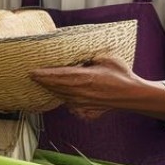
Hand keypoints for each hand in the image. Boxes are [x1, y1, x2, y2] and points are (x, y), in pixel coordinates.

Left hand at [30, 56, 164, 122]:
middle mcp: (81, 92)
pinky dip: (61, 97)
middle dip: (42, 81)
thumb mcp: (106, 58)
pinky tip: (57, 92)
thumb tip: (77, 54)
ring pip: (60, 96)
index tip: (32, 72)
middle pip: (55, 87)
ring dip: (50, 89)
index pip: (59, 76)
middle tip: (32, 75)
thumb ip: (90, 56)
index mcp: (85, 78)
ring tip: (41, 82)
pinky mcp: (86, 109)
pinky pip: (68, 103)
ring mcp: (82, 103)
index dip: (44, 75)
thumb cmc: (121, 75)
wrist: (132, 95)